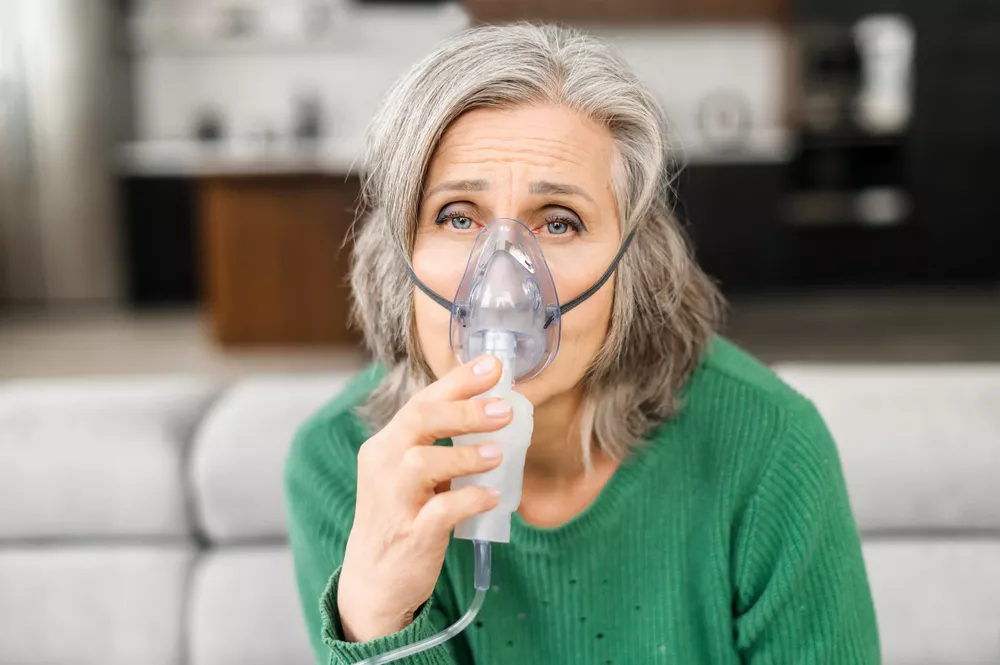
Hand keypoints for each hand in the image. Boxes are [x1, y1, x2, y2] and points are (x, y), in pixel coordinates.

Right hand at [338, 355, 511, 641]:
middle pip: (418, 422)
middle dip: (464, 410)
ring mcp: (394, 502)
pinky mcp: (410, 536)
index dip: (458, 382)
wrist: (373, 582)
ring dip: (465, 455)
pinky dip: (469, 500)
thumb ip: (437, 445)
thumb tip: (491, 412)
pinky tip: (493, 496)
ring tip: (499, 454)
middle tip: (505, 409)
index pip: (420, 402)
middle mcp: (383, 467)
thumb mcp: (408, 475)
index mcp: (385, 446)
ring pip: (422, 463)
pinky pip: (440, 512)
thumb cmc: (400, 518)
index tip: (494, 366)